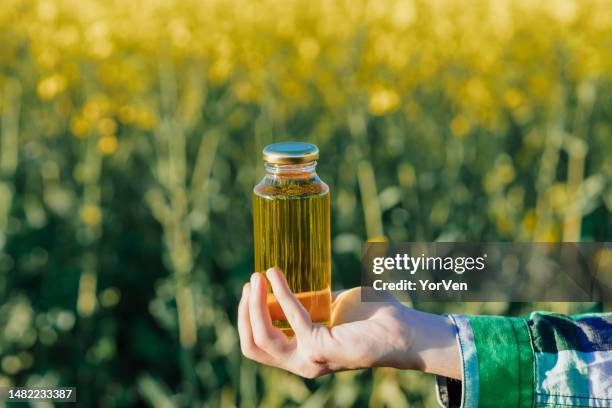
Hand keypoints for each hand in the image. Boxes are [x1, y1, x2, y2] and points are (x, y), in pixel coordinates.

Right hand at [237, 267, 460, 378]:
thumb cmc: (375, 316)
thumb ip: (309, 300)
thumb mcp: (332, 304)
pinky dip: (280, 293)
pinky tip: (275, 274)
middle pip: (252, 344)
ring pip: (262, 337)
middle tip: (251, 281)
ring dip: (254, 305)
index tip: (252, 286)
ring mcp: (310, 359)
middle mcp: (303, 362)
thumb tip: (285, 282)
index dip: (249, 315)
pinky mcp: (320, 348)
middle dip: (245, 311)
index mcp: (304, 353)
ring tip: (257, 278)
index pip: (259, 343)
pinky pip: (290, 318)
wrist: (406, 329)